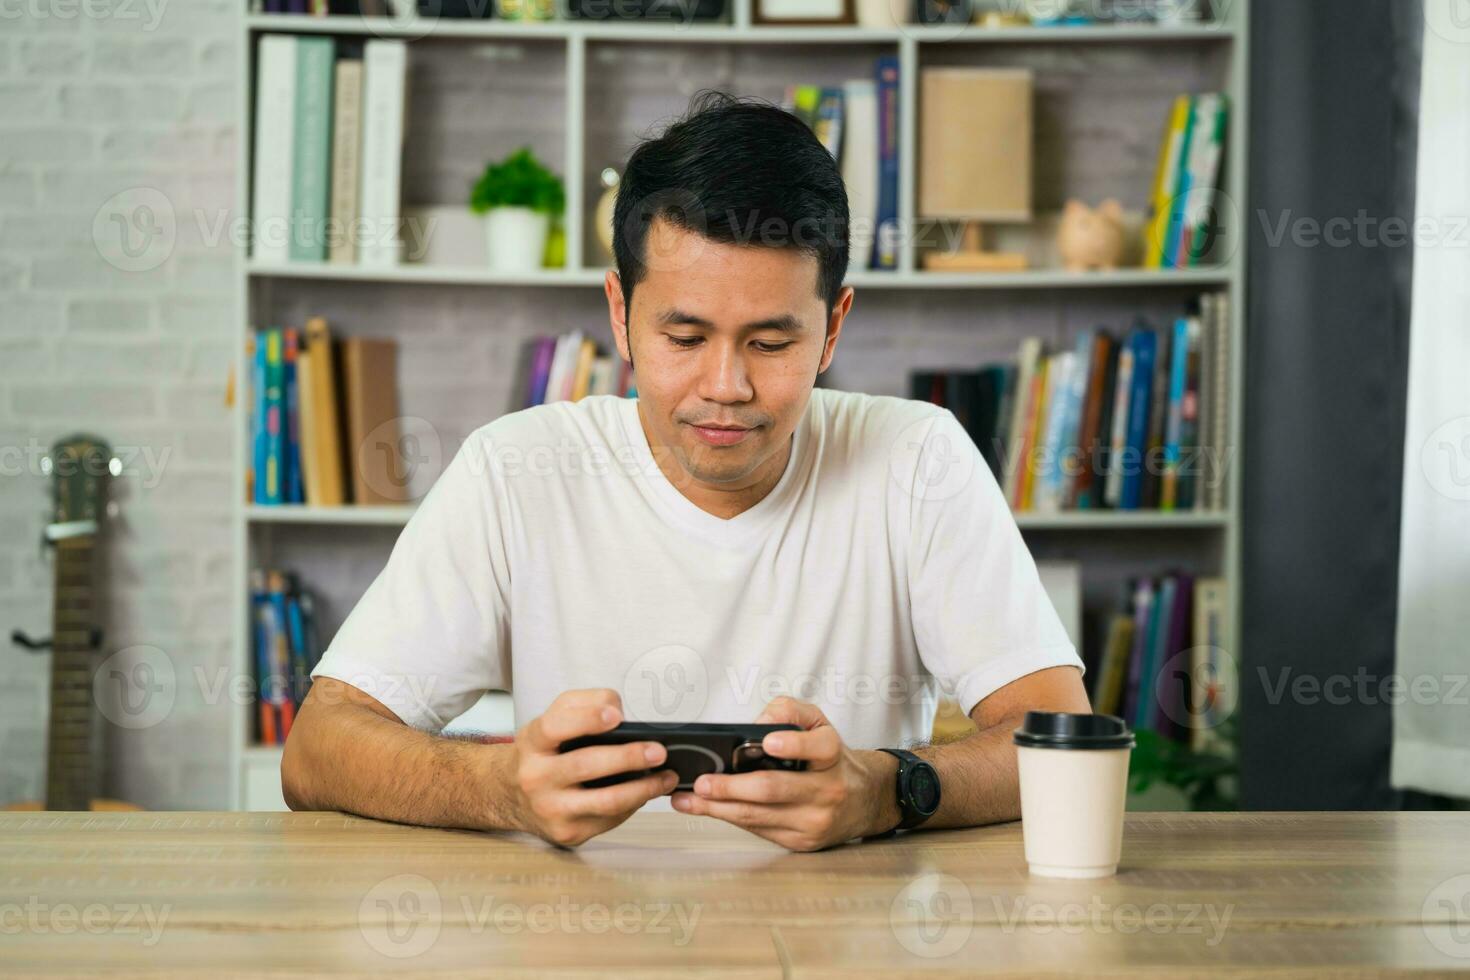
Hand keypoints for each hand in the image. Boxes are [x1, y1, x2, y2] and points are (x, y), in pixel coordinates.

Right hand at [507, 689, 677, 847]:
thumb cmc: (543, 751)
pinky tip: (645, 793)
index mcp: (533, 742)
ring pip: (606, 802)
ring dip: (643, 789)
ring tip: (666, 777)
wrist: (511, 796)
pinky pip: (609, 820)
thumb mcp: (553, 718)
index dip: (587, 720)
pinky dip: (633, 805)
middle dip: (628, 758)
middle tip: (659, 752)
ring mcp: (551, 810)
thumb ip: (585, 703)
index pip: (556, 727)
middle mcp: (536, 778)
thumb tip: (617, 709)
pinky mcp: (567, 834)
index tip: (616, 717)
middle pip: (586, 766)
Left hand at [669, 696, 899, 851]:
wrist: (863, 801)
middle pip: (774, 789)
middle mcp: (828, 790)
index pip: (818, 748)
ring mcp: (814, 821)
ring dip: (719, 808)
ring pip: (760, 816)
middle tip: (702, 782)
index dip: (793, 744)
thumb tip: (757, 725)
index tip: (768, 742)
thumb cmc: (829, 759)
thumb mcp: (818, 723)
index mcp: (832, 755)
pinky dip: (731, 819)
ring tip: (689, 799)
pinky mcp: (802, 842)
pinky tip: (709, 810)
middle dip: (732, 788)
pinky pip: (760, 830)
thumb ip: (788, 711)